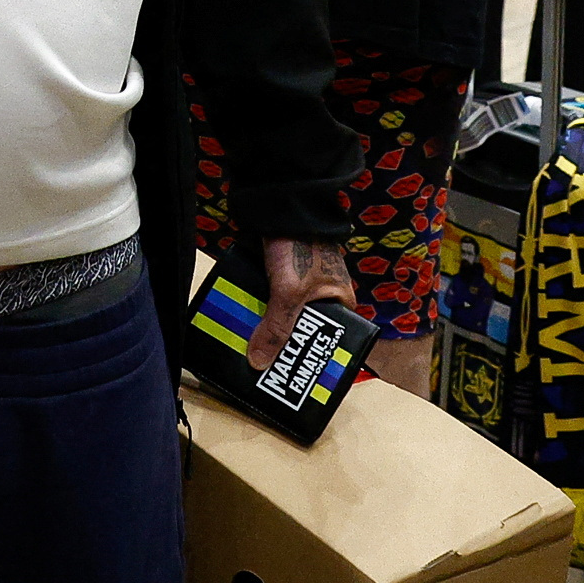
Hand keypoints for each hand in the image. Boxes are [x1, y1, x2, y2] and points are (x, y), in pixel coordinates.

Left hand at [244, 234, 361, 372]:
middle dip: (284, 347)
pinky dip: (258, 311)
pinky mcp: (279, 274)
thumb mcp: (289, 293)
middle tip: (265, 369)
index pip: (334, 340)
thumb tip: (259, 364)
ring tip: (249, 352)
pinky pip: (269, 301)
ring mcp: (300, 283)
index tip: (295, 378)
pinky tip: (242, 326)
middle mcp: (323, 294)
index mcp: (340, 300)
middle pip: (303, 331)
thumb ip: (276, 328)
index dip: (316, 358)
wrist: (280, 204)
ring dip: (267, 330)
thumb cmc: (299, 245)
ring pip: (283, 316)